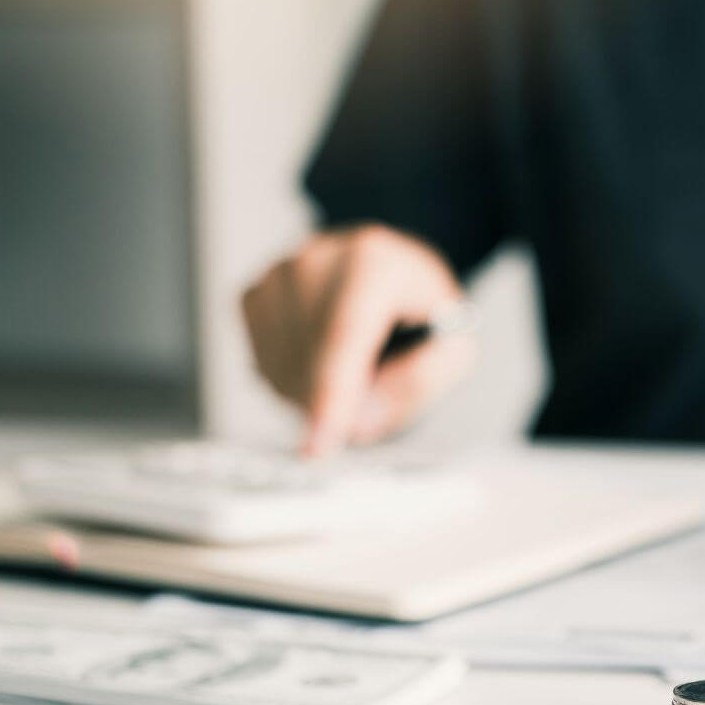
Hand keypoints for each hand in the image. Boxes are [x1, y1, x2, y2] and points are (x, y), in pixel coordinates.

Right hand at [242, 225, 472, 455]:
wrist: (385, 265)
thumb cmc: (419, 305)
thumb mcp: (453, 342)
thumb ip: (419, 382)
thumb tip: (357, 424)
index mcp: (375, 262)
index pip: (343, 334)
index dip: (331, 392)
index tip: (322, 443)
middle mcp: (316, 261)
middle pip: (310, 362)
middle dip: (338, 406)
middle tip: (372, 408)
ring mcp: (277, 278)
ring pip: (283, 373)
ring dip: (318, 397)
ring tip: (358, 368)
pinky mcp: (251, 297)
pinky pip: (265, 369)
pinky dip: (296, 383)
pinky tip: (326, 360)